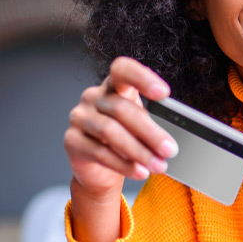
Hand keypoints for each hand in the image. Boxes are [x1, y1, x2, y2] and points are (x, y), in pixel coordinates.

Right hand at [64, 57, 178, 197]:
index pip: (123, 70)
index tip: (164, 93)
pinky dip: (124, 165)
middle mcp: (93, 97)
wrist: (100, 169)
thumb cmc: (124, 141)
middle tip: (169, 149)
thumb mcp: (141, 129)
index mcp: (113, 86)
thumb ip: (152, 126)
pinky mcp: (72, 141)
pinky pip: (100, 153)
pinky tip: (140, 171)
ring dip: (139, 151)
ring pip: (110, 132)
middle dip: (150, 132)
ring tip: (158, 165)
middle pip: (121, 109)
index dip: (142, 78)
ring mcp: (80, 117)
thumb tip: (170, 141)